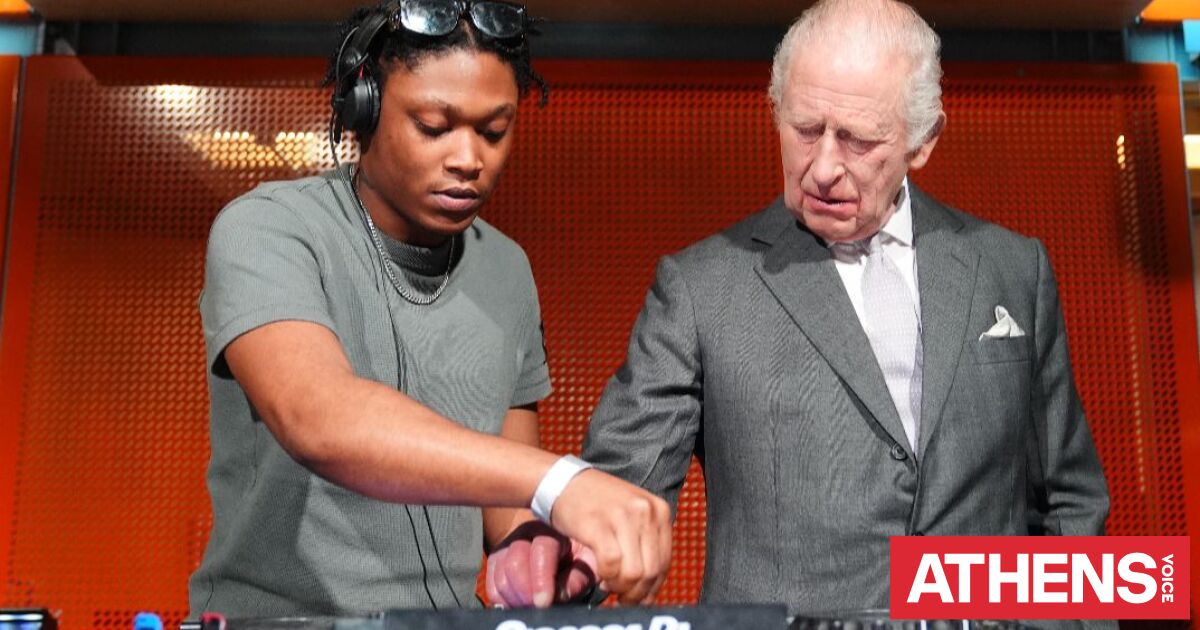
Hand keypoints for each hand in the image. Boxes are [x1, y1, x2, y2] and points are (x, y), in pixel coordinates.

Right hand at [486, 520, 597, 607]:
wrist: (566, 550)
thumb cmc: (581, 558)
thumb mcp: (589, 565)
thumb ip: (578, 578)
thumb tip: (560, 595)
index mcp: (554, 530)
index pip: (542, 550)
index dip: (541, 579)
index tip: (544, 602)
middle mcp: (527, 533)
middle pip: (514, 562)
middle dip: (524, 591)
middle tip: (536, 607)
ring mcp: (509, 545)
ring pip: (500, 574)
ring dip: (514, 597)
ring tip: (530, 607)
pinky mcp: (497, 560)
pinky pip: (492, 583)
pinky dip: (502, 599)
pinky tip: (518, 604)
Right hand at [549, 469, 671, 605]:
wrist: (563, 482)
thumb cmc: (596, 504)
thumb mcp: (631, 515)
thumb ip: (645, 544)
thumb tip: (650, 592)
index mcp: (659, 509)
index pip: (665, 561)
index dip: (652, 587)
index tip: (638, 597)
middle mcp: (646, 511)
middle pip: (651, 570)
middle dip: (637, 593)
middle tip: (622, 597)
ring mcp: (623, 516)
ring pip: (634, 572)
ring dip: (621, 588)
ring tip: (610, 586)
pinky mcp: (599, 524)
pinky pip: (611, 564)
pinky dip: (607, 577)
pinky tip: (601, 578)